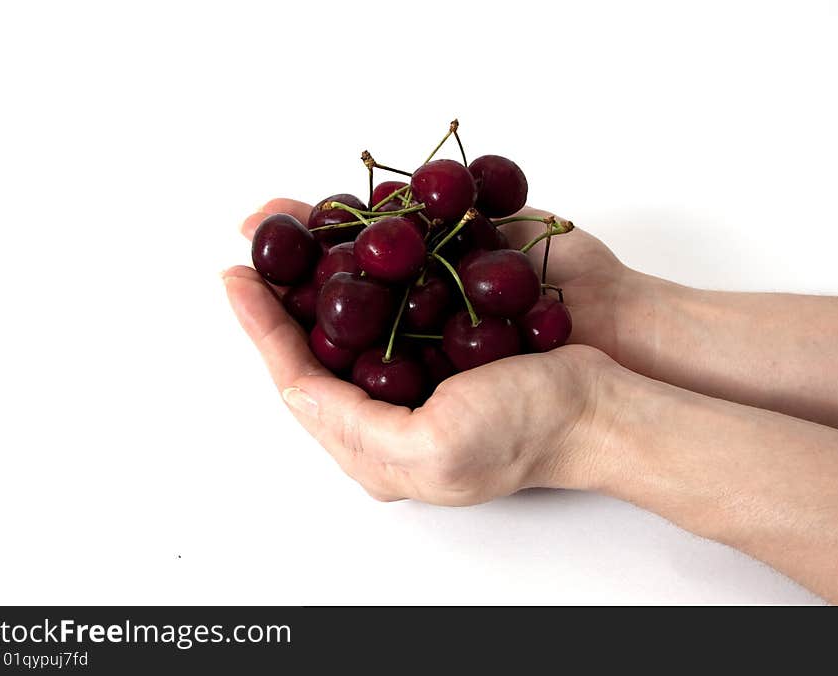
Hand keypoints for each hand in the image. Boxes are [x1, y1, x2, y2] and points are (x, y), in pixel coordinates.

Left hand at [229, 198, 617, 503]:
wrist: (601, 402)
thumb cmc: (528, 431)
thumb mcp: (432, 450)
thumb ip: (353, 428)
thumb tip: (292, 389)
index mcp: (376, 443)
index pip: (299, 380)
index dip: (263, 329)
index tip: (235, 278)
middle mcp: (388, 401)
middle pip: (316, 341)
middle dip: (281, 292)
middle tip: (252, 244)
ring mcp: (417, 364)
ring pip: (349, 310)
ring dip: (317, 267)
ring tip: (288, 229)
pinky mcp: (447, 330)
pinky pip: (394, 292)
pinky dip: (367, 260)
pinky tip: (352, 234)